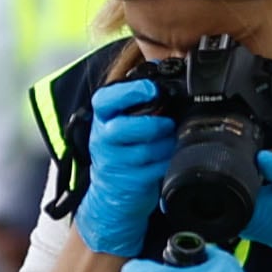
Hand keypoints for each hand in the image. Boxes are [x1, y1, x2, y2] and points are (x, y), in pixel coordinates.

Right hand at [74, 79, 174, 257]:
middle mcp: (102, 140)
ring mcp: (114, 163)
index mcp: (102, 118)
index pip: (106, 100)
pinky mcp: (130, 182)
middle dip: (153, 125)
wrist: (112, 193)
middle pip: (124, 128)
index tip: (152, 90)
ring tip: (170, 141)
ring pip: (146, 150)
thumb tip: (164, 78)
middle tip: (167, 124)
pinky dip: (167, 161)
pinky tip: (167, 158)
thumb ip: (138, 103)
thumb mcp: (122, 123)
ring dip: (166, 144)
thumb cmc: (123, 150)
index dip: (130, 92)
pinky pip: (156, 168)